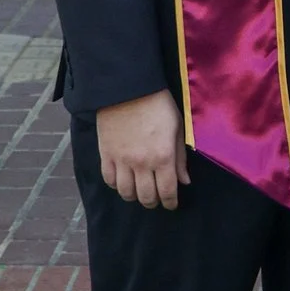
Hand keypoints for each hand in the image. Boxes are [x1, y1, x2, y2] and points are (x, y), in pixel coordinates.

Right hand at [97, 89, 187, 208]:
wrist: (127, 87)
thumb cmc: (158, 104)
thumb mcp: (177, 127)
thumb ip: (180, 157)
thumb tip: (184, 181)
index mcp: (163, 157)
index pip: (167, 192)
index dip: (170, 202)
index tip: (172, 204)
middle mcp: (142, 164)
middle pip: (146, 197)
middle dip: (154, 202)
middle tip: (156, 199)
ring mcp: (121, 161)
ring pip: (126, 193)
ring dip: (135, 196)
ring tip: (139, 192)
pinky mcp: (105, 154)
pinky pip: (109, 180)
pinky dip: (117, 185)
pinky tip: (123, 181)